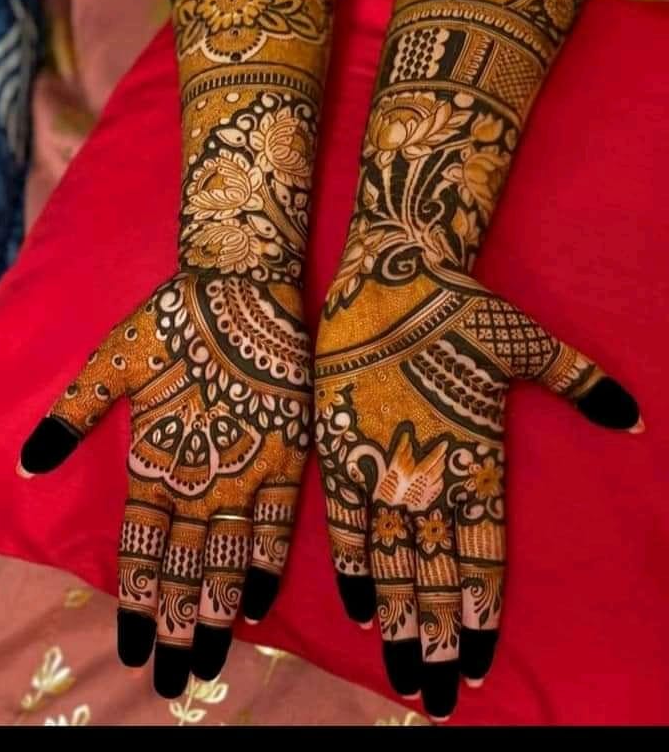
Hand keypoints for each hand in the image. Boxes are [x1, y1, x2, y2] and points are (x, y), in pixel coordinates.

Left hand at [20, 270, 309, 696]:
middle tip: (174, 680)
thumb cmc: (175, 319)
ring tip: (210, 660)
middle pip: (185, 570)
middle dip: (177, 627)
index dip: (138, 602)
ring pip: (228, 560)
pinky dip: (267, 563)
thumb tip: (26, 465)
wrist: (245, 286)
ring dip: (217, 613)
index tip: (136, 648)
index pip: (142, 550)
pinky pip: (281, 523)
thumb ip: (71, 416)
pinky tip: (260, 599)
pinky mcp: (288, 455)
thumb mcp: (110, 361)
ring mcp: (246, 470)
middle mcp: (199, 478)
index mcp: (154, 460)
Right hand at [315, 263, 640, 720]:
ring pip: (393, 564)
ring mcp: (381, 468)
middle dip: (439, 640)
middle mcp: (428, 477)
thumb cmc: (459, 310)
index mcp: (475, 458)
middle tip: (441, 696)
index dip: (481, 613)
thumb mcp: (529, 343)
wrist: (387, 279)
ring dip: (401, 622)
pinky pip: (345, 525)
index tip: (479, 661)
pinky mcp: (340, 452)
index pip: (482, 556)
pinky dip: (353, 570)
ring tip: (406, 673)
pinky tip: (361, 610)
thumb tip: (635, 417)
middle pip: (435, 577)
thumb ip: (582, 384)